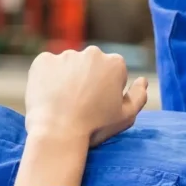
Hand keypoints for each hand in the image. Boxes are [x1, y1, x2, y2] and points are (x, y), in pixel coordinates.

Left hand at [24, 46, 148, 146]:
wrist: (57, 132)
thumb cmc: (95, 127)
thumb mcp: (127, 116)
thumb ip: (139, 96)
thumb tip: (142, 80)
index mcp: (115, 63)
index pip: (114, 72)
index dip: (108, 90)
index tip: (100, 105)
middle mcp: (92, 53)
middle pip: (92, 64)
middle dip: (88, 78)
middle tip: (81, 103)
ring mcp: (66, 55)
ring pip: (69, 65)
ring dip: (68, 77)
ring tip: (63, 102)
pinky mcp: (43, 60)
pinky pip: (48, 66)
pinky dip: (48, 77)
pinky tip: (50, 95)